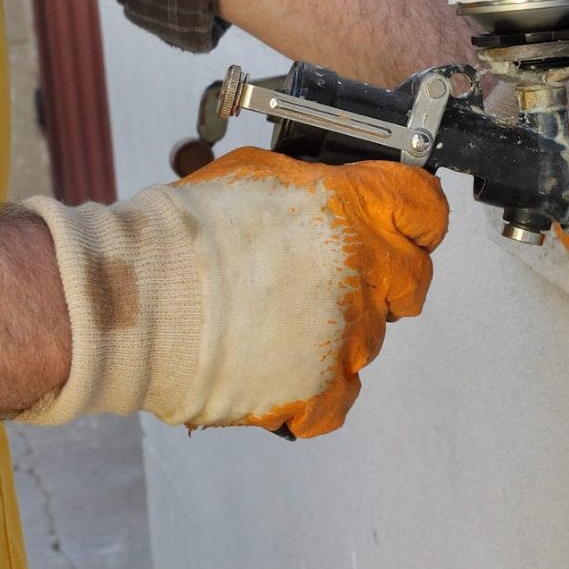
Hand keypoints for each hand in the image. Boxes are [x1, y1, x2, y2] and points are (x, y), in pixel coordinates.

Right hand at [23, 147, 449, 437]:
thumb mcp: (259, 173)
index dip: (412, 213)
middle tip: (332, 277)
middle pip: (412, 279)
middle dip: (383, 276)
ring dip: (337, 330)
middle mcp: (368, 273)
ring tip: (276, 322)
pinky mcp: (324, 392)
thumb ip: (315, 185)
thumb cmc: (187, 235)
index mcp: (357, 211)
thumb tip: (331, 188)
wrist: (144, 302)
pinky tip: (277, 367)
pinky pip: (340, 395)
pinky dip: (315, 387)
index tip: (398, 219)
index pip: (425, 207)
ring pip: (371, 337)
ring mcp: (351, 337)